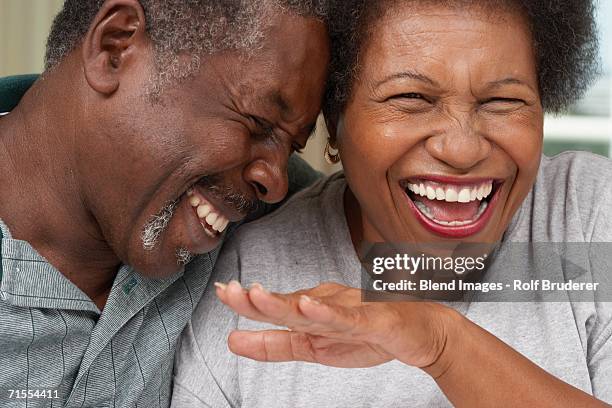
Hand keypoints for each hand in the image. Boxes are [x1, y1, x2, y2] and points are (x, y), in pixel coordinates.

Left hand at [215, 281, 457, 369]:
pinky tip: (307, 305)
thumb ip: (275, 344)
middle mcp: (326, 304)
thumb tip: (231, 341)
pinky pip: (348, 318)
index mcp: (311, 309)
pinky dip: (327, 312)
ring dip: (283, 301)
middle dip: (255, 299)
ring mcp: (349, 311)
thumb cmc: (368, 335)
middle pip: (287, 303)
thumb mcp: (313, 347)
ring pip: (312, 308)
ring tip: (255, 295)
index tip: (219, 292)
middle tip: (227, 291)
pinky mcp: (373, 321)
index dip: (246, 302)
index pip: (274, 306)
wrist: (421, 332)